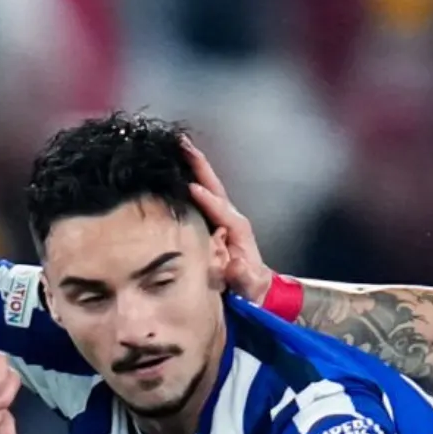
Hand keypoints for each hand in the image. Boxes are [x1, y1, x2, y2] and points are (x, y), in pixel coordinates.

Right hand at [182, 136, 272, 301]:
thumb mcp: (248, 285)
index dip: (207, 200)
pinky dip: (190, 178)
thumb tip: (235, 265)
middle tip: (182, 143)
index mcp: (238, 230)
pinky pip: (201, 196)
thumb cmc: (249, 288)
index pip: (221, 210)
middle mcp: (231, 218)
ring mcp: (223, 217)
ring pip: (207, 186)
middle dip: (200, 165)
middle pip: (214, 187)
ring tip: (178, 146)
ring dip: (194, 166)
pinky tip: (176, 168)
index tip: (191, 188)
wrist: (255, 290)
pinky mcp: (214, 220)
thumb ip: (242, 276)